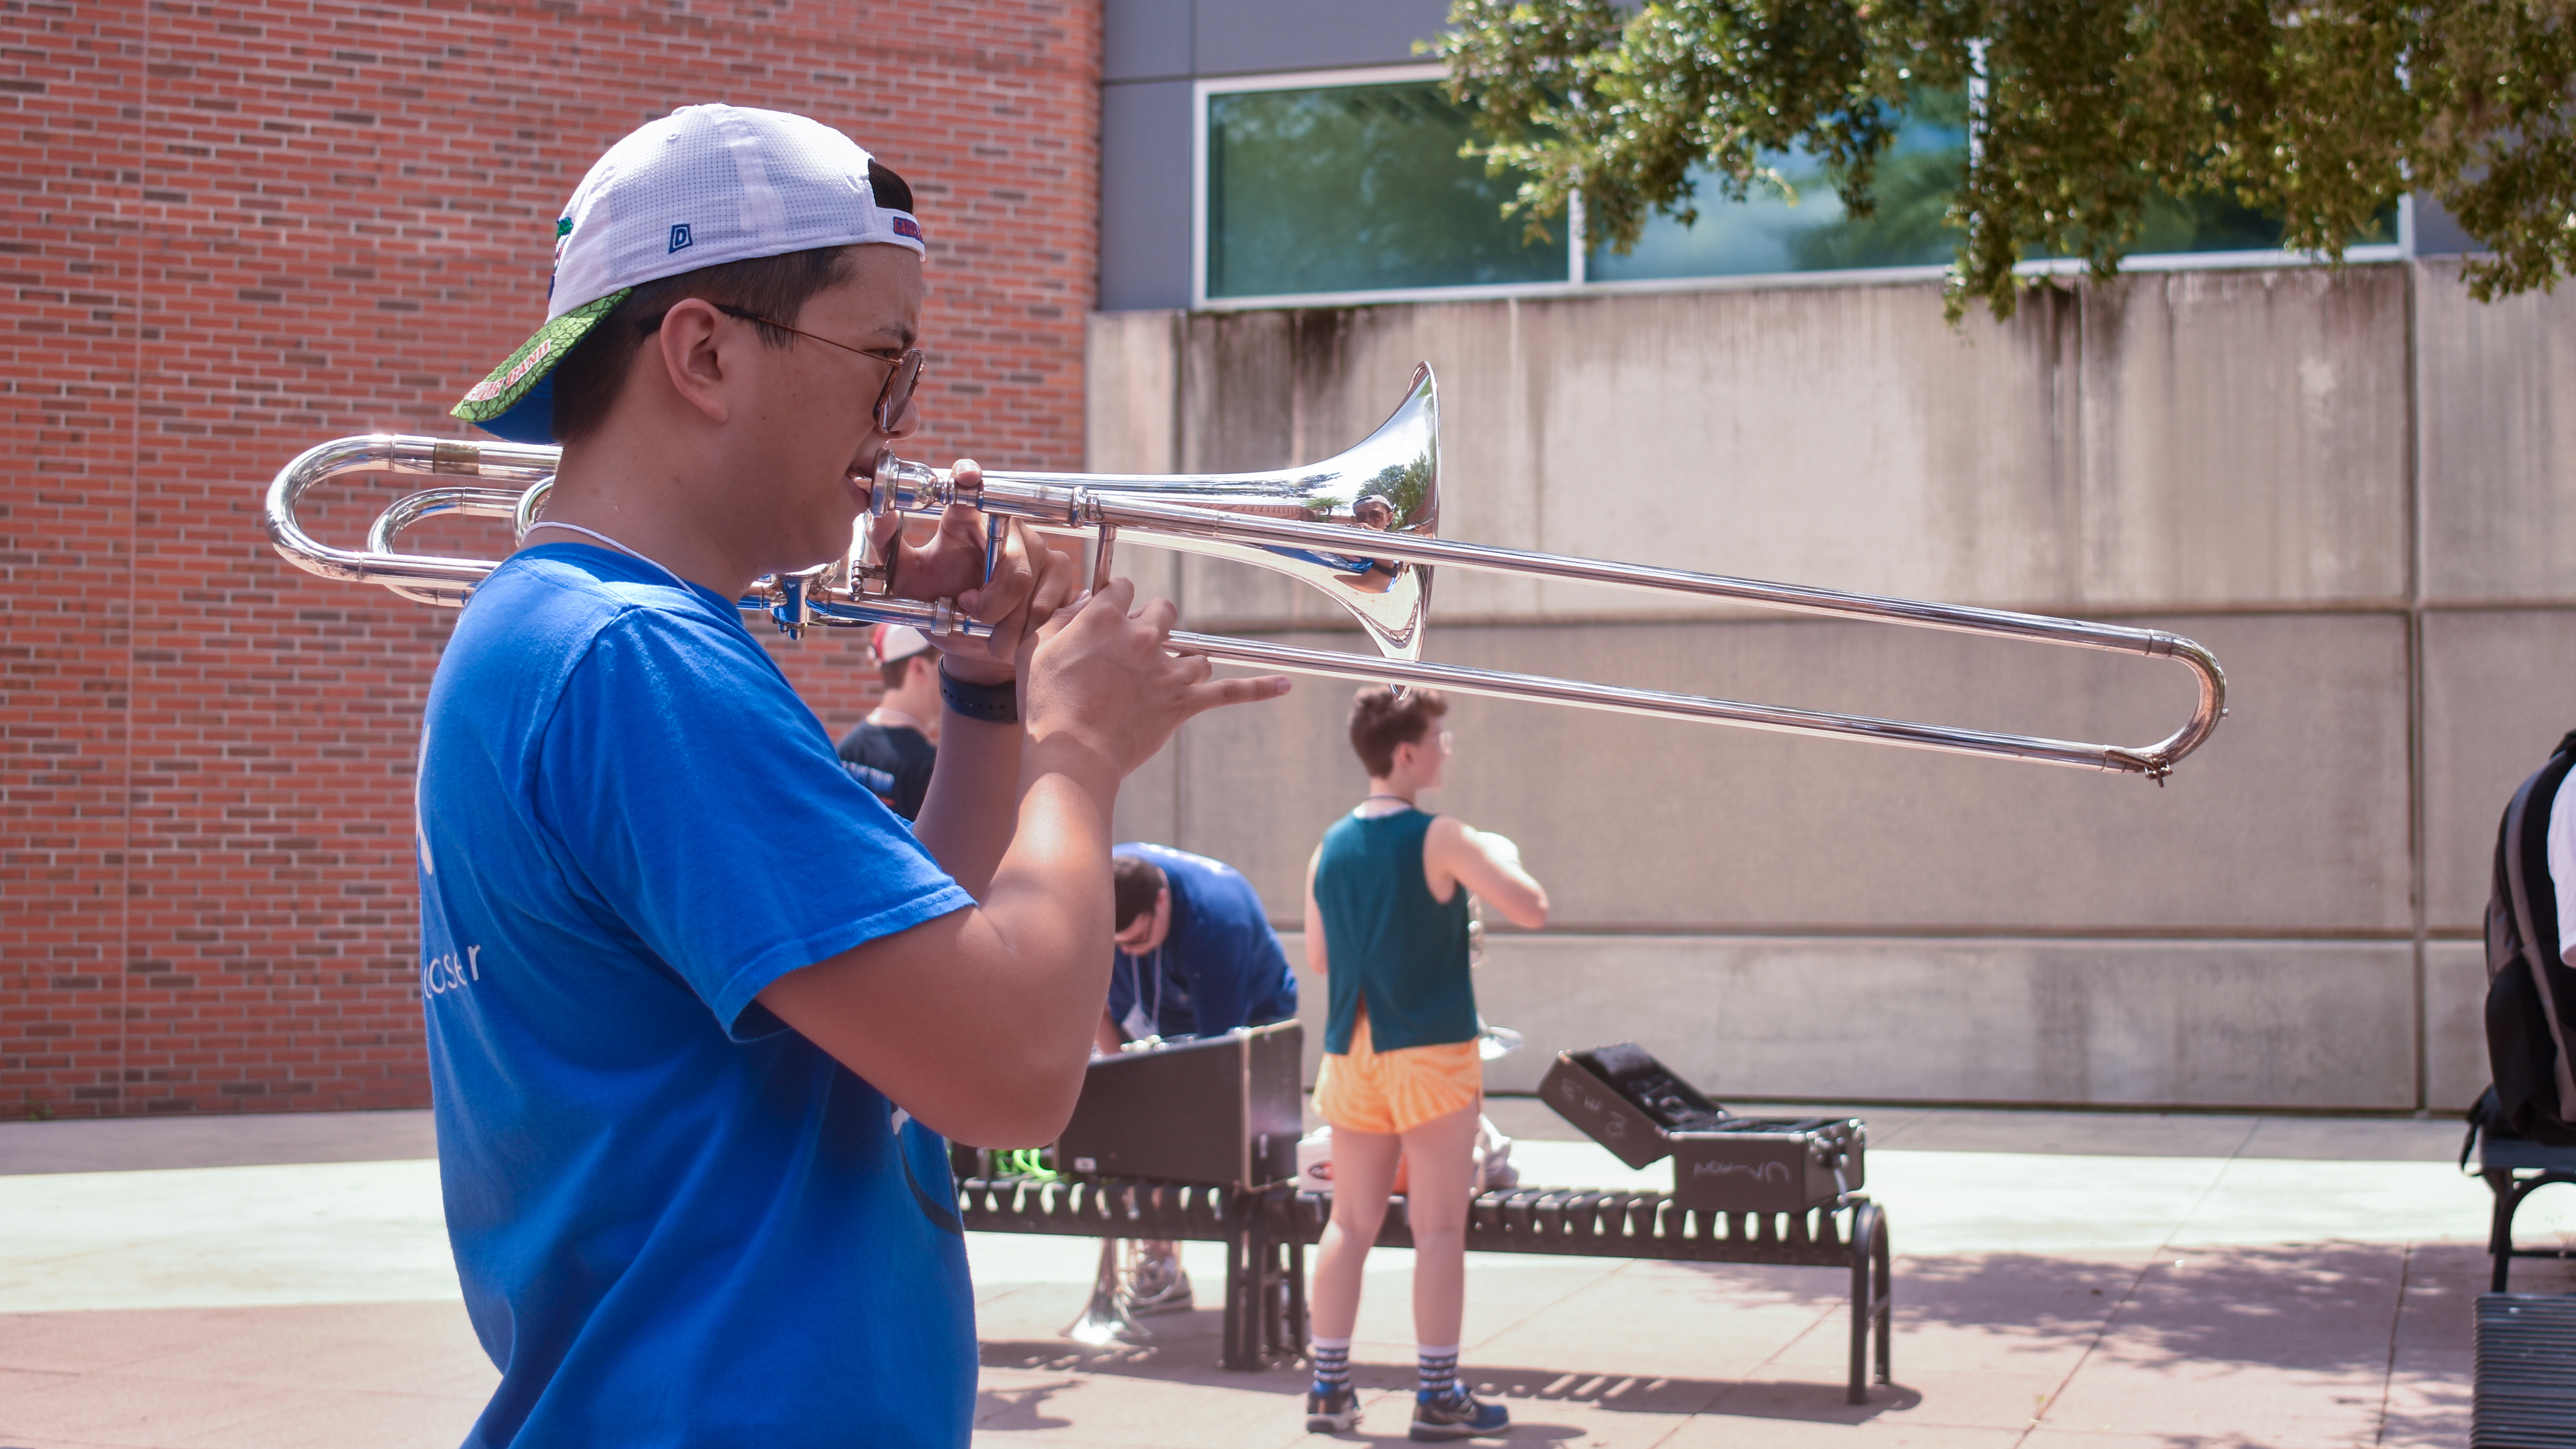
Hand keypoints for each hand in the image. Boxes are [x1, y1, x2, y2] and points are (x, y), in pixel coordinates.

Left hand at [868, 460, 1076, 685]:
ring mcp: (1040, 549)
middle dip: (992, 603)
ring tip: (988, 637)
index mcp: (967, 521)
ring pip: (1031, 589)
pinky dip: (1028, 630)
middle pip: (1013, 563)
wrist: (971, 645)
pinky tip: (1014, 636)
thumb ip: (885, 544)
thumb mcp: (902, 580)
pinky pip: (1049, 604)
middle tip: (970, 614)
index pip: (971, 488)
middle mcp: (1008, 528)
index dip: (969, 476)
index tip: (964, 476)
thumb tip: (879, 512)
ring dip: (1006, 624)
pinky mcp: (1061, 573)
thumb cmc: (937, 604)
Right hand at [1022, 578, 1289, 778]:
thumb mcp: (1037, 648)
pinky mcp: (1184, 703)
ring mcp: (1169, 670)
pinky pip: (1230, 691)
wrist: (1070, 756)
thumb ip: (1062, 617)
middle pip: (1163, 611)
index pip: (1123, 590)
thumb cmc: (1047, 705)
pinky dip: (1258, 688)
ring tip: (1164, 680)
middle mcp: (1144, 637)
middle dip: (1151, 626)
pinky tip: (1285, 686)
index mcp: (1106, 618)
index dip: (1115, 606)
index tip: (1105, 621)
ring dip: (1182, 661)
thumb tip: (1086, 601)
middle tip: (1131, 654)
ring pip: (1193, 651)